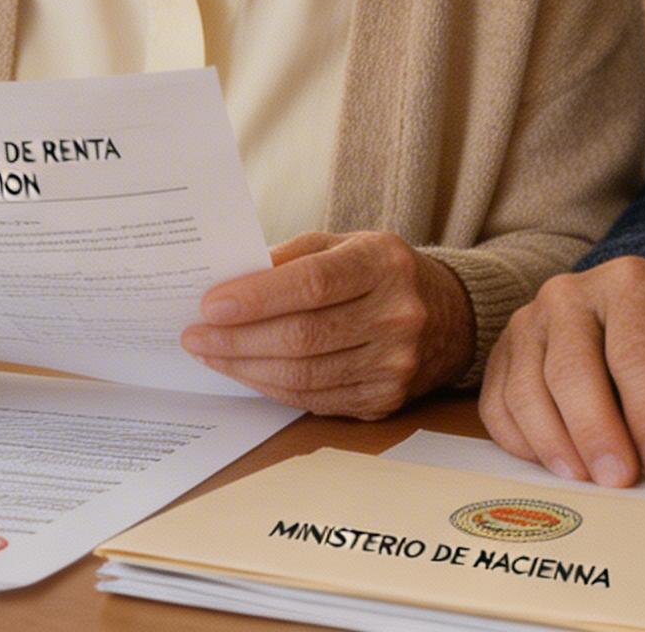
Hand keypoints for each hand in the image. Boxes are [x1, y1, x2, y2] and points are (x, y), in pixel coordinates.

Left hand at [182, 232, 474, 418]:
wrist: (448, 317)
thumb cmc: (379, 274)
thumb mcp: (344, 245)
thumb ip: (291, 258)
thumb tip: (230, 282)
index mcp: (384, 264)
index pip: (312, 284)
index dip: (257, 298)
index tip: (209, 305)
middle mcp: (397, 315)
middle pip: (303, 337)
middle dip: (238, 339)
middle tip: (196, 335)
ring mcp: (395, 364)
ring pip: (304, 376)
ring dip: (246, 368)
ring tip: (211, 353)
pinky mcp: (385, 400)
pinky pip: (315, 400)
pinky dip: (272, 388)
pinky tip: (247, 371)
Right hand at [479, 257, 644, 487]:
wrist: (633, 301)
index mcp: (631, 284)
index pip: (634, 352)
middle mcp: (570, 294)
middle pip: (571, 371)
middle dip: (596, 433)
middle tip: (621, 480)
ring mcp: (529, 322)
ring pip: (526, 389)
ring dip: (555, 444)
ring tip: (587, 480)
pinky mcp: (503, 353)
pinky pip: (497, 404)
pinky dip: (521, 442)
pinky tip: (555, 465)